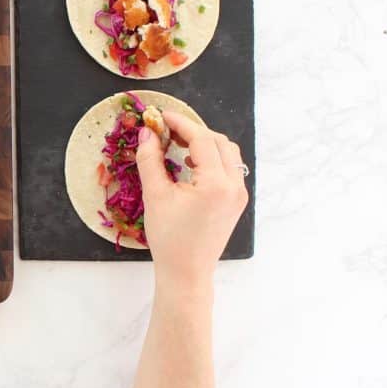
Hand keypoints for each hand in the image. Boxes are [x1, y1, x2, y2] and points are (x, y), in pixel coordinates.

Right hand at [136, 112, 247, 291]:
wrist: (186, 272)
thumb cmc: (169, 238)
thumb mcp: (155, 195)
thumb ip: (150, 159)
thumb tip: (147, 133)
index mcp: (215, 184)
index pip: (201, 139)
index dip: (180, 123)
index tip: (160, 115)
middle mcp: (234, 186)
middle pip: (218, 141)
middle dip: (193, 130)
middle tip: (167, 130)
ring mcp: (239, 194)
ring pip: (228, 153)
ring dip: (205, 143)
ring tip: (177, 144)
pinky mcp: (236, 201)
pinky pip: (229, 168)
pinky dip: (212, 157)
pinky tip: (190, 162)